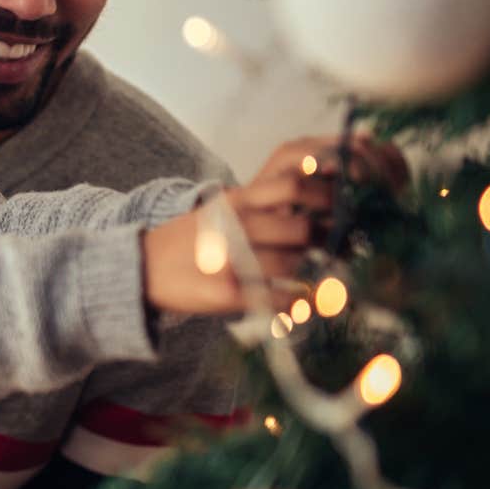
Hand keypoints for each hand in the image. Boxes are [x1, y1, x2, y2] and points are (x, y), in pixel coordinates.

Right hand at [142, 134, 405, 315]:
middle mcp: (236, 225)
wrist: (139, 268)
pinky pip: (278, 300)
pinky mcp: (226, 293)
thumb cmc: (193, 240)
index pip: (295, 184)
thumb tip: (323, 201)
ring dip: (318, 274)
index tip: (350, 204)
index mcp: (239, 201)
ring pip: (293, 265)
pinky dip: (299, 304)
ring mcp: (230, 260)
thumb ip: (265, 205)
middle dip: (332, 239)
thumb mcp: (225, 210)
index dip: (330, 193)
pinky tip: (304, 304)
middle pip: (302, 228)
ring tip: (332, 279)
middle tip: (348, 247)